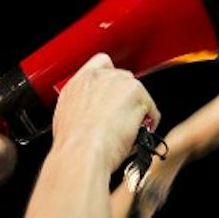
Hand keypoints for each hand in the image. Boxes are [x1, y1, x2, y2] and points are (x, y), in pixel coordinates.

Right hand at [51, 53, 161, 171]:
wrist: (82, 153)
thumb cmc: (74, 146)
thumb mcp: (67, 121)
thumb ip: (83, 108)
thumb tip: (94, 117)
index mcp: (78, 83)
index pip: (101, 65)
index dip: (111, 81)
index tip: (113, 96)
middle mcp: (98, 76)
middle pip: (123, 79)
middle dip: (125, 99)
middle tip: (122, 119)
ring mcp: (119, 82)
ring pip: (138, 94)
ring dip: (137, 110)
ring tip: (130, 132)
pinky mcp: (136, 92)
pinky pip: (151, 109)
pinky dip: (150, 122)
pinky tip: (138, 137)